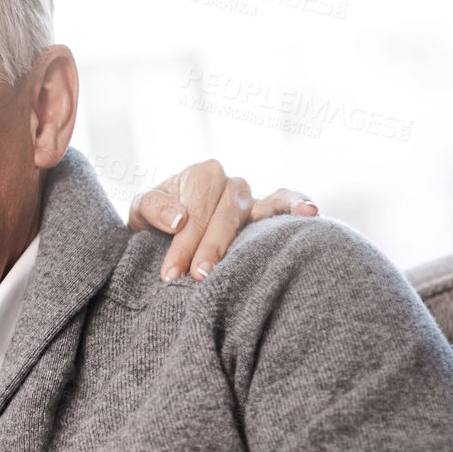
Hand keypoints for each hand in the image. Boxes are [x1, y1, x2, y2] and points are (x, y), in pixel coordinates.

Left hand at [128, 158, 318, 282]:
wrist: (168, 233)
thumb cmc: (155, 222)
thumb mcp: (140, 212)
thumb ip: (151, 208)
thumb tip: (177, 219)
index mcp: (201, 175)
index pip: (194, 210)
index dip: (182, 242)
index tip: (170, 274)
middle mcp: (231, 183)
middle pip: (224, 214)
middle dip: (210, 247)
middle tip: (198, 276)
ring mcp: (254, 198)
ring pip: (258, 211)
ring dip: (249, 237)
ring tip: (251, 254)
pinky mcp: (270, 213)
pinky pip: (286, 203)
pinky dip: (299, 204)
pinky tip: (311, 212)